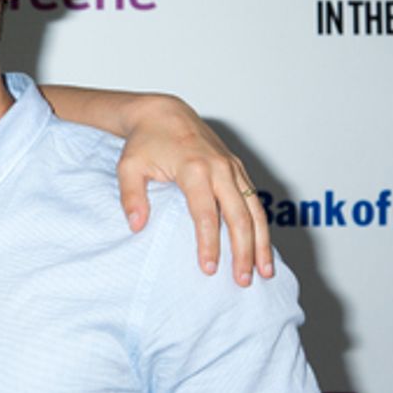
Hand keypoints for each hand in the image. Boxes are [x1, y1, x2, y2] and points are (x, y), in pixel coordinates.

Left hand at [115, 95, 271, 284]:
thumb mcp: (129, 167)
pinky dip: (261, 225)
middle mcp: (220, 167)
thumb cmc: (144, 141)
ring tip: (264, 271)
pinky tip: (262, 247)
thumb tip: (137, 226)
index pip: (205, 213)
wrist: (164, 112)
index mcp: (194, 168)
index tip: (208, 268)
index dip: (209, 243)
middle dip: (243, 250)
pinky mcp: (237, 168)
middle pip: (238, 215)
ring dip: (261, 241)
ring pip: (255, 209)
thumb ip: (131, 197)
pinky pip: (254, 200)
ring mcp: (232, 167)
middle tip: (242, 280)